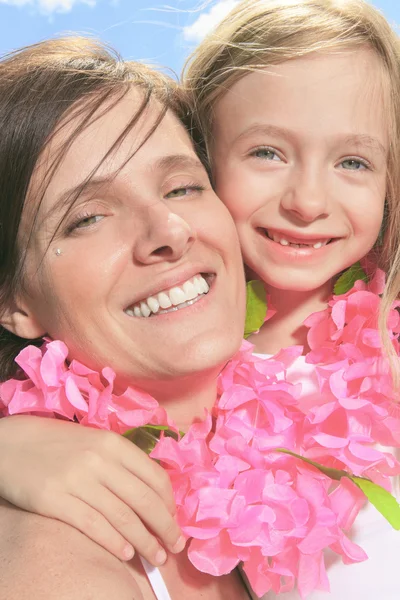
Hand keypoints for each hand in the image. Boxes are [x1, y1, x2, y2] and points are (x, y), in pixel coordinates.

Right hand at [0, 415, 184, 564]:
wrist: (11, 444)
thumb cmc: (57, 443)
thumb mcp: (94, 442)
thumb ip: (121, 462)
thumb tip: (152, 493)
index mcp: (113, 443)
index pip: (155, 476)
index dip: (169, 503)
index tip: (174, 519)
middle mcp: (99, 460)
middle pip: (144, 500)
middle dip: (165, 527)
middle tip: (176, 545)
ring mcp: (77, 480)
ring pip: (123, 517)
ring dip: (145, 542)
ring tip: (157, 557)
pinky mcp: (55, 500)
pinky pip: (93, 525)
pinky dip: (114, 542)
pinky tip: (126, 554)